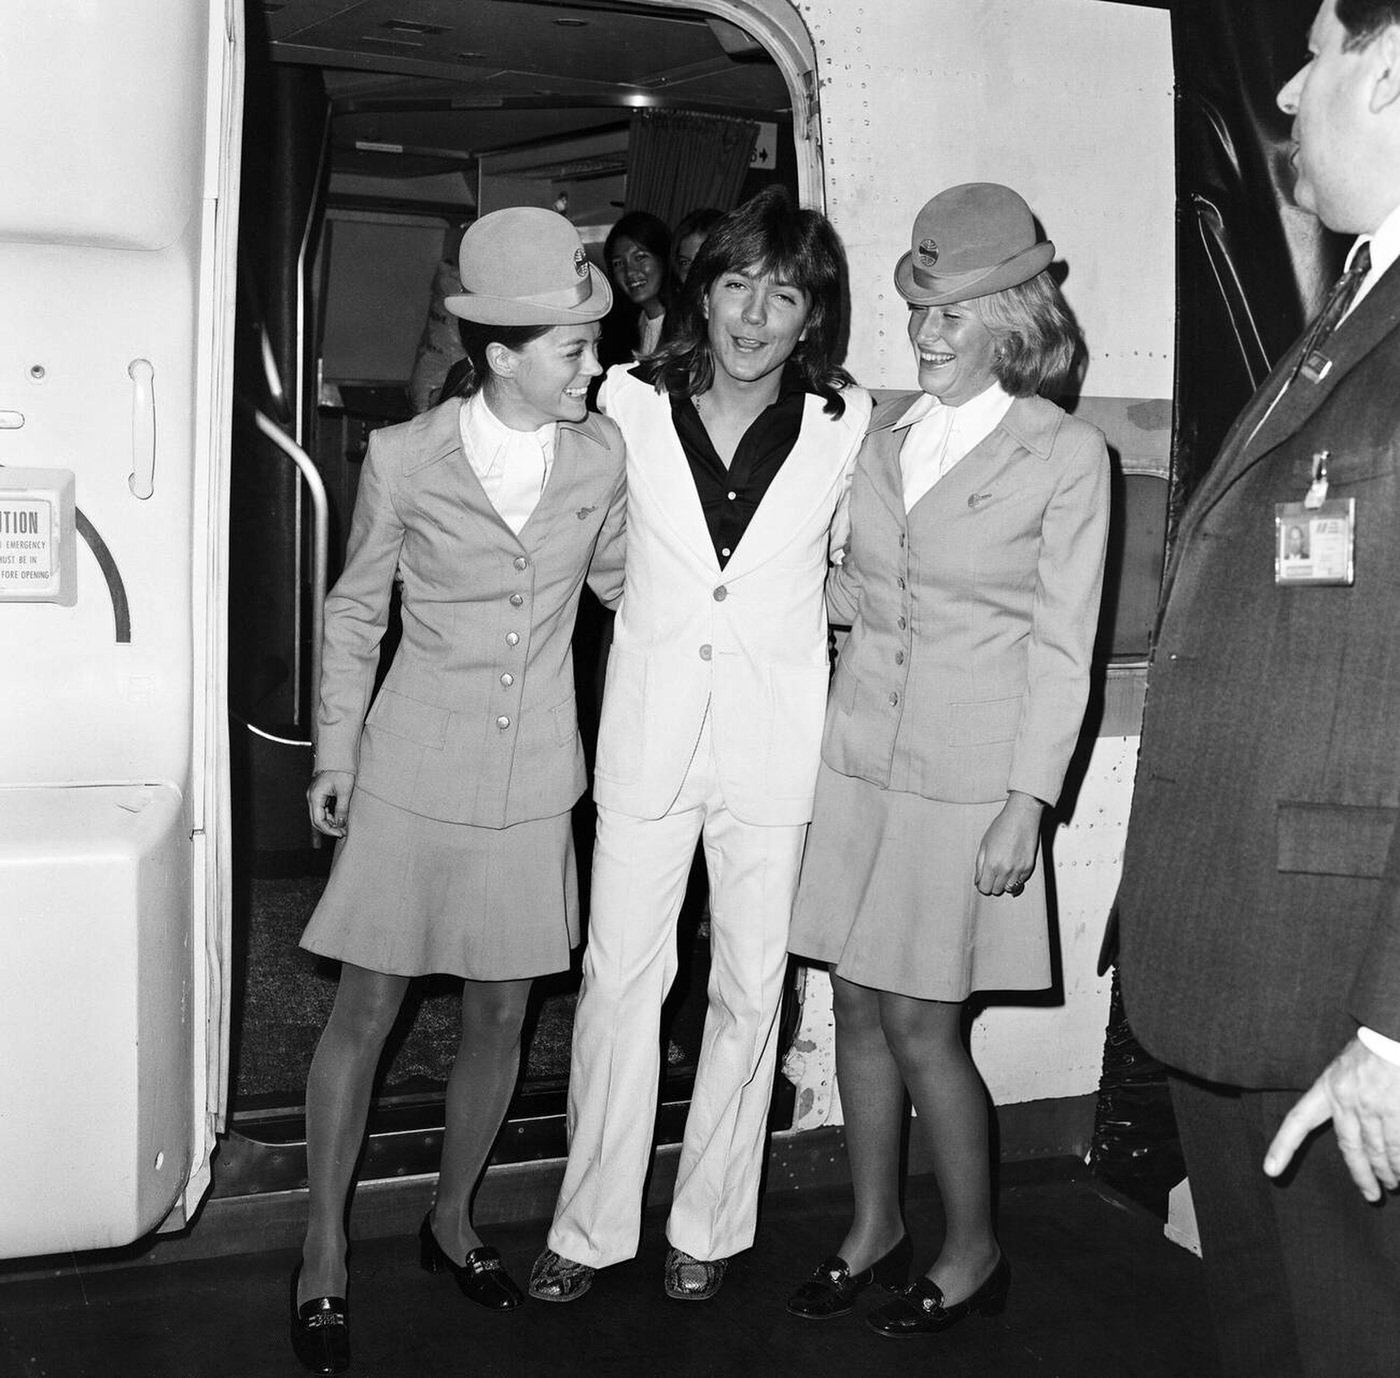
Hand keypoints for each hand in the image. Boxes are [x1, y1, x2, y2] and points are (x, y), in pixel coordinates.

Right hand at [307, 769, 354, 837]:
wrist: (340, 756)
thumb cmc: (342, 770)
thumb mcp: (345, 791)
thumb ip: (342, 809)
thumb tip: (341, 824)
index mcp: (315, 796)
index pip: (318, 820)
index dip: (329, 830)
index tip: (341, 833)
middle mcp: (312, 797)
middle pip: (316, 819)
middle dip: (329, 828)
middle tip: (342, 832)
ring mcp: (315, 795)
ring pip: (319, 815)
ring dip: (330, 822)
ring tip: (343, 825)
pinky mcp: (320, 794)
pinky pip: (322, 809)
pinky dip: (330, 815)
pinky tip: (340, 817)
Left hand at [974, 790, 1044, 896]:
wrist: (1021, 818)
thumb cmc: (1001, 827)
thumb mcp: (984, 845)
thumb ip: (979, 866)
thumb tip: (978, 881)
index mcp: (991, 864)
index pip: (985, 889)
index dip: (982, 885)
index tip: (983, 880)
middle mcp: (1006, 870)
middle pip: (997, 890)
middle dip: (993, 884)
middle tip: (993, 874)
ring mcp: (1019, 870)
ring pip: (1009, 888)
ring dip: (1005, 882)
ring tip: (1003, 870)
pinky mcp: (1029, 867)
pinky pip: (1021, 881)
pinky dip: (1016, 878)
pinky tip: (1013, 866)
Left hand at [1264, 1038, 1399, 1200]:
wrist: (1392, 1034)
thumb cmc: (1372, 1052)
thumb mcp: (1345, 1069)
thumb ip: (1343, 1098)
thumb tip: (1356, 1136)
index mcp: (1327, 1087)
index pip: (1298, 1120)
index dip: (1283, 1146)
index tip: (1270, 1170)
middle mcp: (1345, 1100)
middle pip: (1350, 1149)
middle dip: (1362, 1176)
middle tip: (1372, 1194)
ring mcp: (1371, 1106)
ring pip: (1377, 1151)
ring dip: (1387, 1172)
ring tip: (1393, 1183)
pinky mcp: (1395, 1111)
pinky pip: (1397, 1146)